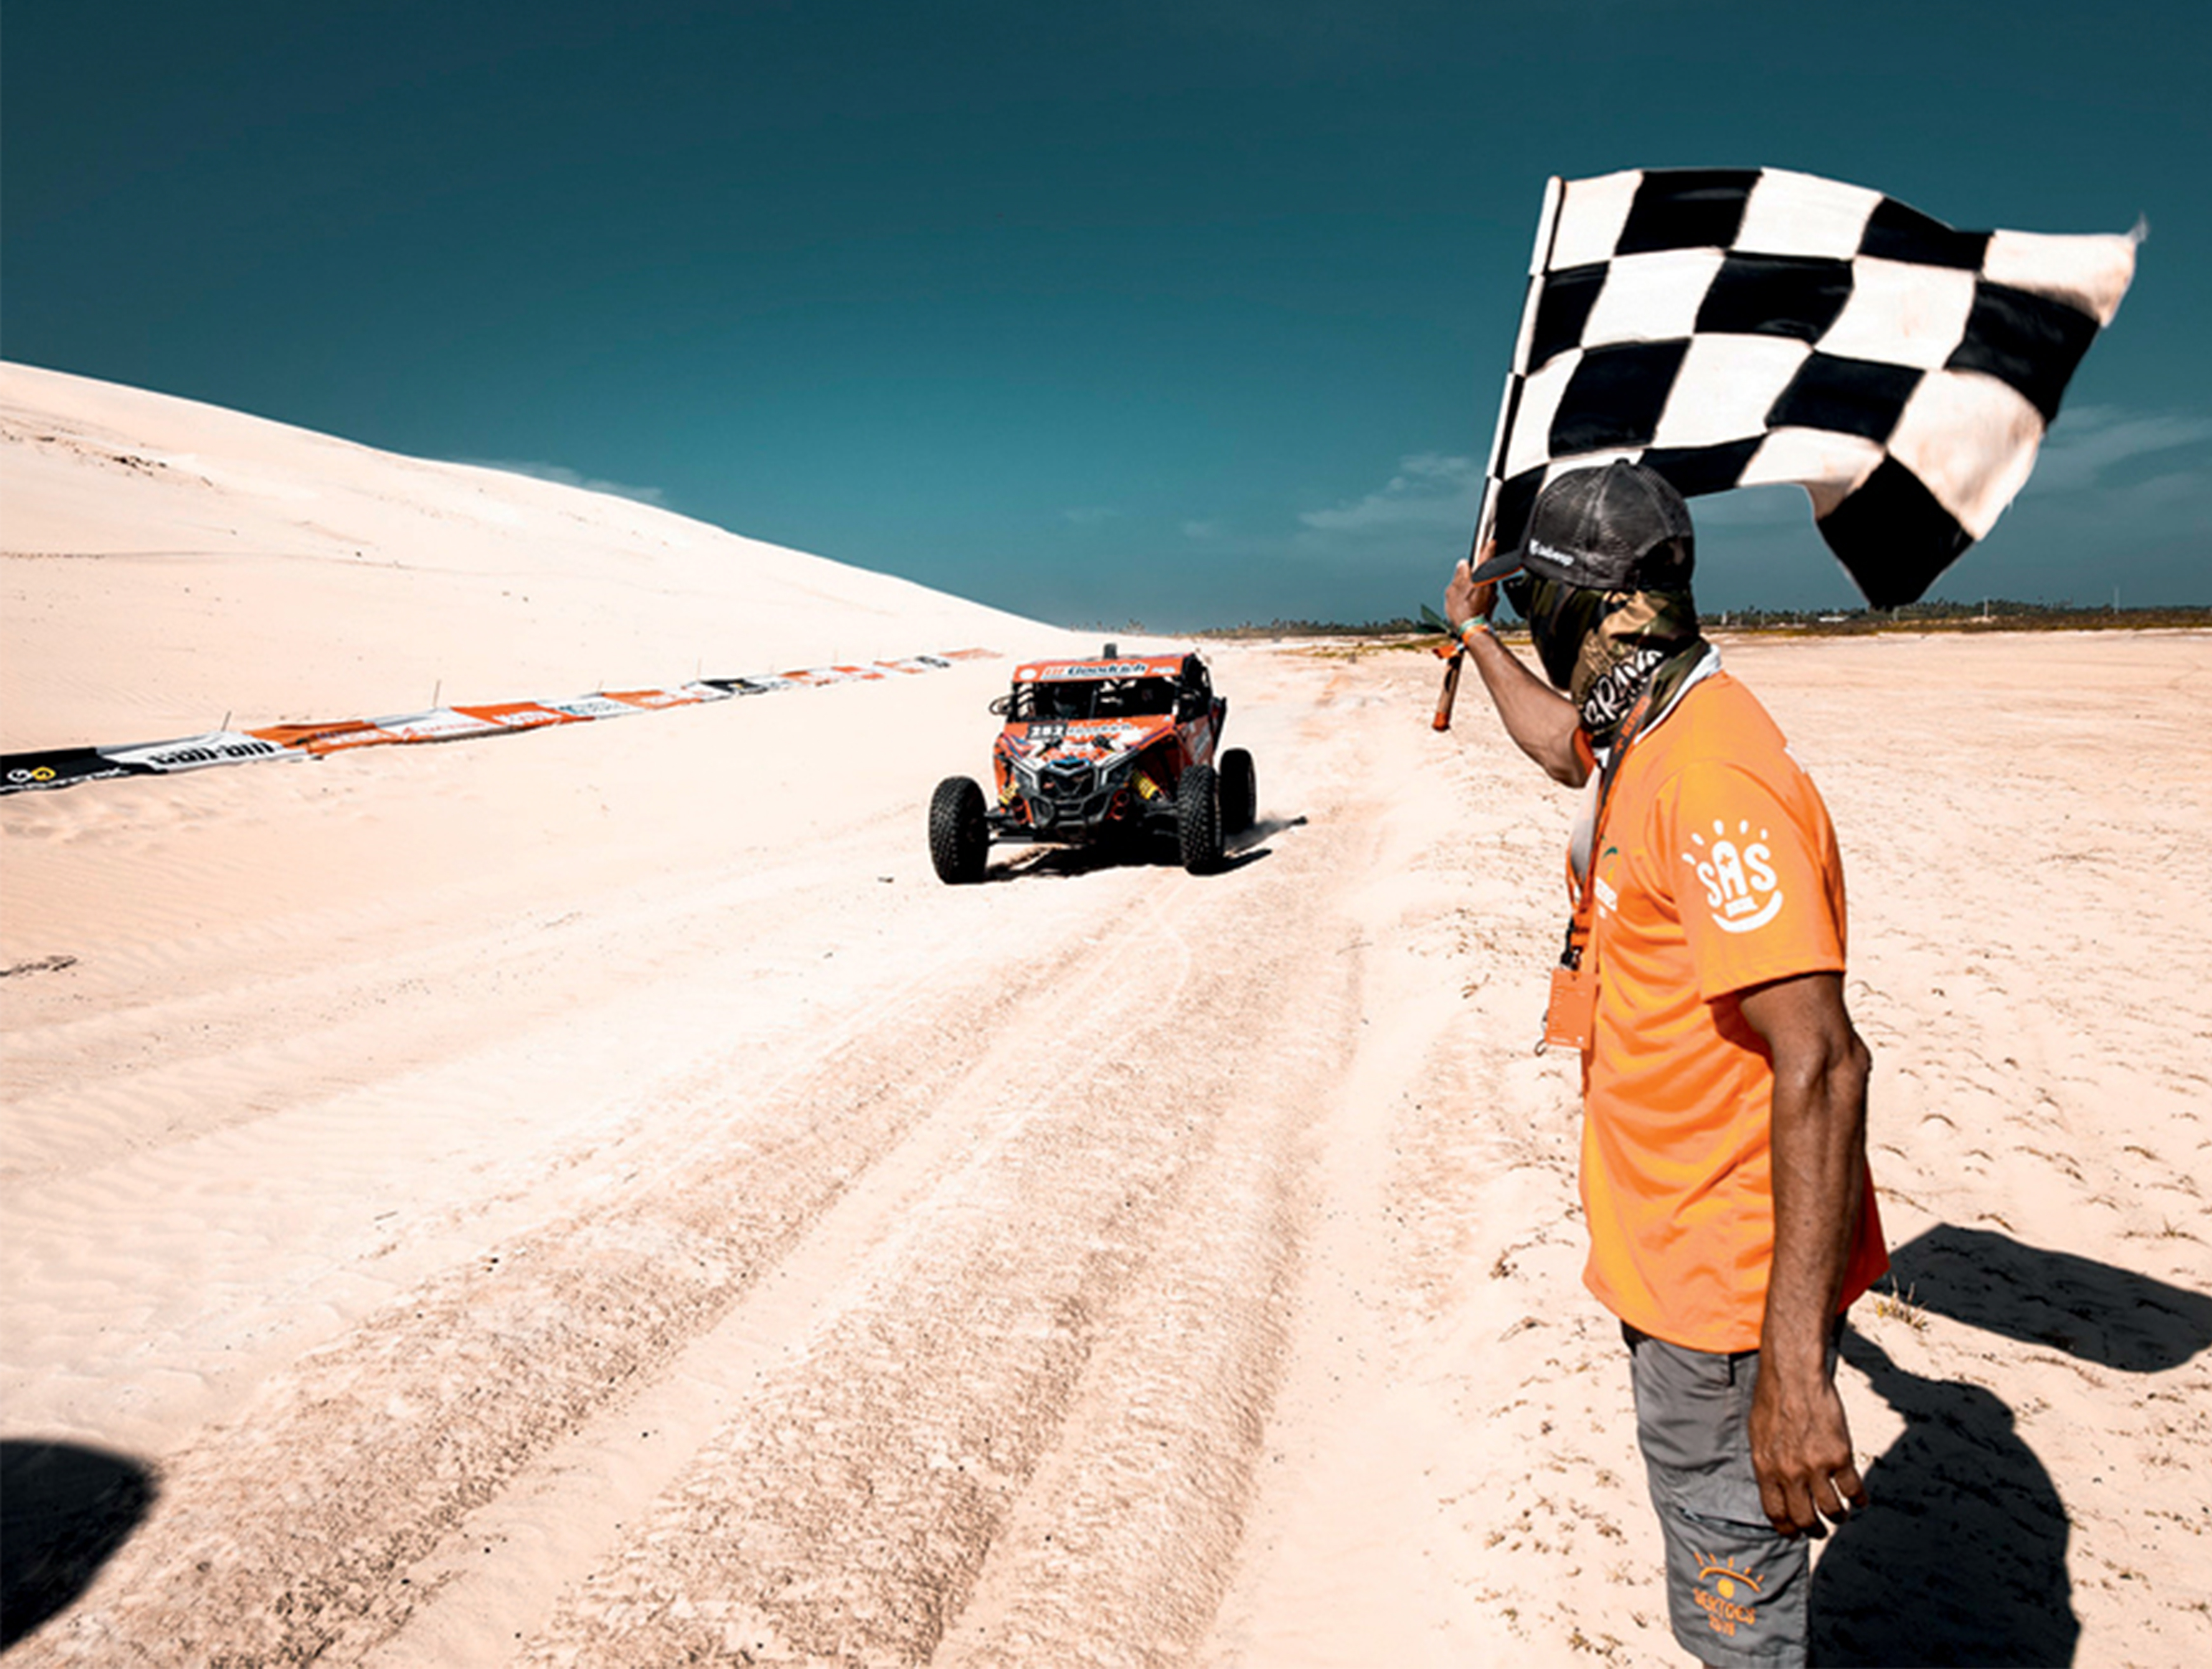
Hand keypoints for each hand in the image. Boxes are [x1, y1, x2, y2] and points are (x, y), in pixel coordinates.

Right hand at [1445, 546, 1498, 635]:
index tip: (1492, 540)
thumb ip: (1459, 575)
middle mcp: (1491, 583)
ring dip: (1477, 584)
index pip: (1487, 555)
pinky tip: (1468, 601)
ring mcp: (1493, 594)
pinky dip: (1478, 594)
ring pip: (1485, 583)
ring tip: (1464, 592)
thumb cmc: (1463, 612)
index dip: (1489, 546)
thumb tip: (1463, 566)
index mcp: (1482, 575)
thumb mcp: (1453, 590)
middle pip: (1485, 570)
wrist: (1473, 631)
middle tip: (1466, 573)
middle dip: (1477, 570)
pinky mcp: (1493, 604)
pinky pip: (1485, 593)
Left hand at [1748, 1360, 1866, 1536]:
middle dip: (1813, 1530)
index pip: (1775, 1512)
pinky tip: (1860, 1500)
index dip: (1786, 1529)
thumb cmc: (1772, 1399)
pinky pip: (1853, 1489)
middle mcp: (1789, 1472)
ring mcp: (1815, 1466)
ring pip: (1831, 1510)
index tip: (1793, 1534)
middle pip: (1804, 1518)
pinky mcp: (1839, 1456)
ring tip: (1840, 1516)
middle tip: (1819, 1531)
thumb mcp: (1758, 1435)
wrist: (1793, 1376)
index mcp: (1765, 1468)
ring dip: (1837, 1517)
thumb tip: (1774, 1486)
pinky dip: (1859, 1499)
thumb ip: (1767, 1463)